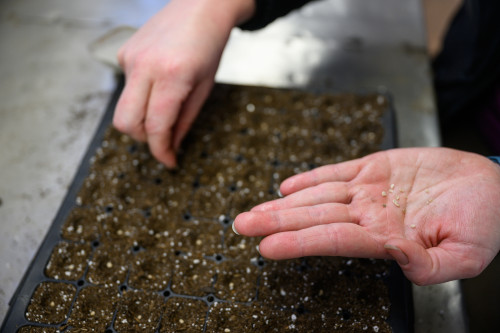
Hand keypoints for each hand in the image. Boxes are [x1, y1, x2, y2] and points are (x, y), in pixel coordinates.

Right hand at [113, 0, 253, 167]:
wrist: (201, 5)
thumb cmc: (210, 44)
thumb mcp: (205, 87)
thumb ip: (185, 120)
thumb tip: (171, 146)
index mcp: (172, 76)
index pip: (156, 127)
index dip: (162, 151)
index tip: (170, 161)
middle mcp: (145, 66)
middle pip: (126, 123)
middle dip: (145, 139)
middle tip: (164, 139)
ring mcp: (130, 58)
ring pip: (123, 109)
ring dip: (142, 119)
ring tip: (165, 108)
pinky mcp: (124, 54)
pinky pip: (127, 88)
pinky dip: (140, 97)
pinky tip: (158, 83)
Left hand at [233, 148, 499, 284]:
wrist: (492, 189)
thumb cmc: (484, 222)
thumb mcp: (466, 254)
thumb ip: (431, 266)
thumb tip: (400, 259)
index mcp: (387, 238)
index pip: (332, 240)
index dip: (298, 242)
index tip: (266, 247)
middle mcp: (371, 215)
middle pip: (314, 218)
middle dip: (277, 222)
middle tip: (242, 225)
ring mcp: (370, 191)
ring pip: (319, 196)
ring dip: (285, 203)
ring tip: (256, 210)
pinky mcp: (376, 168)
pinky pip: (337, 172)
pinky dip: (311, 177)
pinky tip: (288, 186)